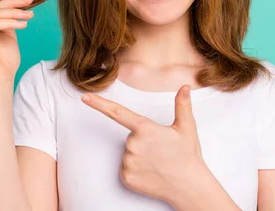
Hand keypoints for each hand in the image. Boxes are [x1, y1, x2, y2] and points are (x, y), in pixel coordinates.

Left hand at [81, 85, 208, 203]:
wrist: (189, 187)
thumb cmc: (187, 156)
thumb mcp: (187, 128)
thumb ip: (182, 105)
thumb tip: (185, 86)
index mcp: (145, 128)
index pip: (118, 112)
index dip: (99, 104)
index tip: (85, 97)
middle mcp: (133, 144)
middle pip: (130, 137)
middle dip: (143, 140)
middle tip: (160, 149)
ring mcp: (128, 162)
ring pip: (128, 153)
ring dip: (139, 155)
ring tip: (157, 162)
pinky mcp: (126, 177)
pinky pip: (126, 168)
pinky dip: (136, 169)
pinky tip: (150, 172)